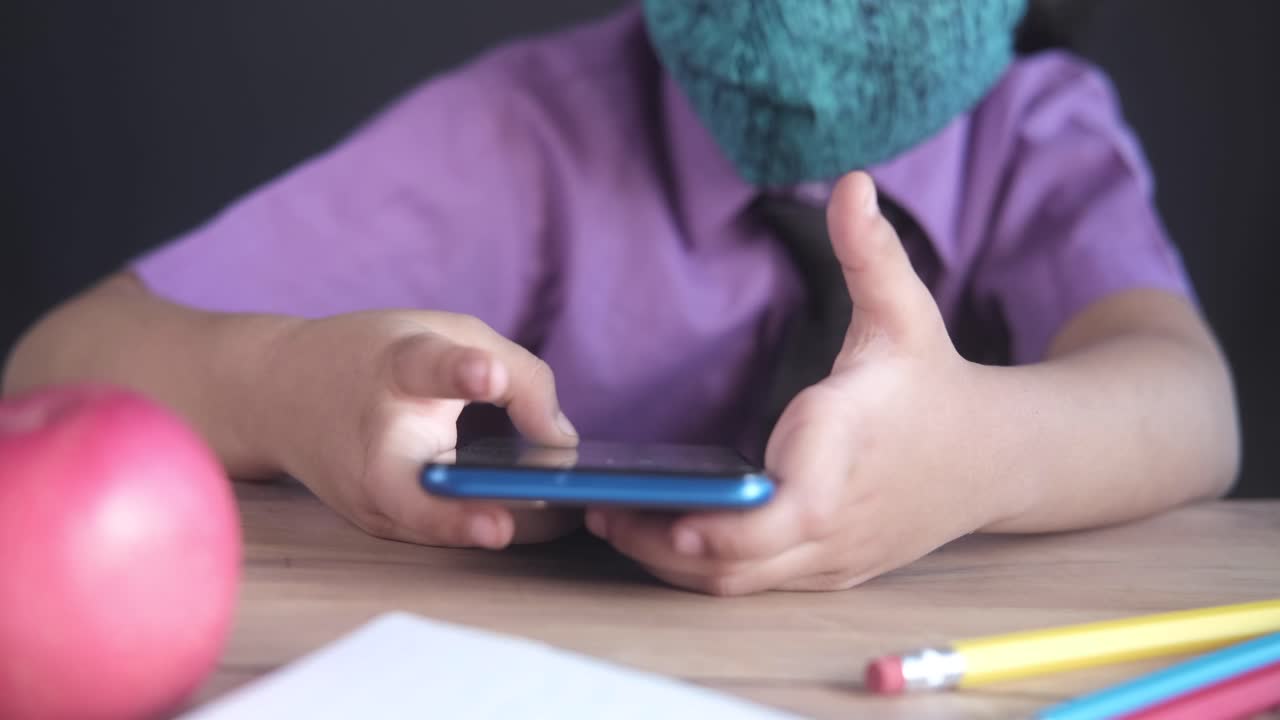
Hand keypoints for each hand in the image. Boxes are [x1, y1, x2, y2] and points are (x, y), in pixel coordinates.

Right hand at [258, 310, 580, 547]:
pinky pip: (432, 530)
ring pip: (422, 524)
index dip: (458, 372)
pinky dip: (472, 531)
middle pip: (401, 486)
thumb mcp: (449, 334)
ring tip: (533, 531)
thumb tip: (562, 444)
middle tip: (500, 526)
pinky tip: (521, 530)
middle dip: (446, 514)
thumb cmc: (378, 357)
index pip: (424, 368)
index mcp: (395, 370)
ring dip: (473, 533)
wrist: (275, 392)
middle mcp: (373, 441)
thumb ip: (520, 377)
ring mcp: (368, 493)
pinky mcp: (377, 522)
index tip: (487, 374)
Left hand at [586, 172, 1012, 594]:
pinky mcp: (829, 572)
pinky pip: (757, 586)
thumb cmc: (933, 383)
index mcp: (846, 451)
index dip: (730, 527)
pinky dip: (706, 572)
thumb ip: (870, 252)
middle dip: (664, 544)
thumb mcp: (906, 312)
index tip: (672, 520)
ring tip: (614, 520)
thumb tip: (853, 182)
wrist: (994, 459)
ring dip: (673, 563)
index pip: (789, 512)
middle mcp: (838, 518)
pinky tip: (662, 538)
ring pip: (741, 584)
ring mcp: (834, 557)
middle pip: (742, 562)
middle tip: (600, 507)